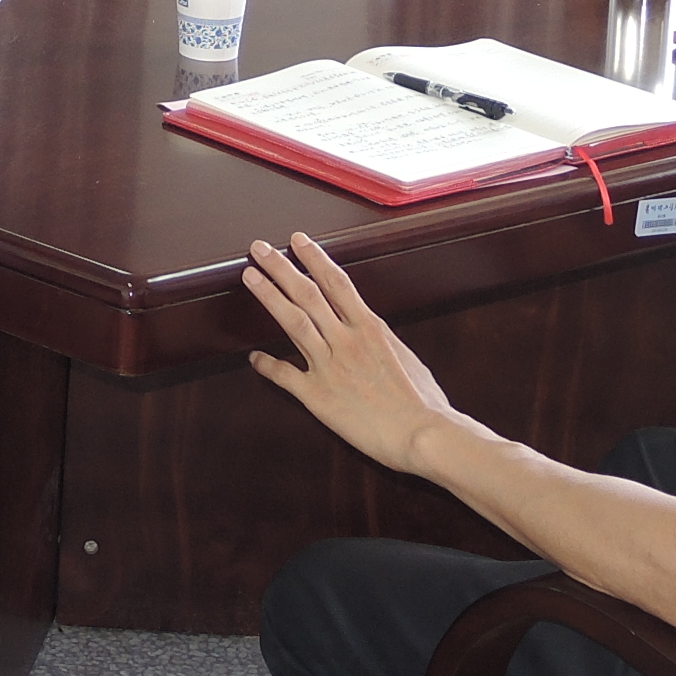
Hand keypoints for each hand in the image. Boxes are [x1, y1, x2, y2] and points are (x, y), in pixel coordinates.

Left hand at [244, 232, 462, 475]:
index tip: (298, 241)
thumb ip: (384, 341)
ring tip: (251, 276)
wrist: (422, 434)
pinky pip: (285, 375)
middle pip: (308, 293)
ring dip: (269, 296)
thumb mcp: (406, 357)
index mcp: (370, 328)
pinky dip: (267, 365)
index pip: (336, 282)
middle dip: (281, 267)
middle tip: (260, 248)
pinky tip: (254, 358)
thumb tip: (373, 332)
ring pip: (293, 321)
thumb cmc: (424, 403)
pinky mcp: (318, 396)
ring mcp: (330, 366)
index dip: (314, 258)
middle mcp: (346, 340)